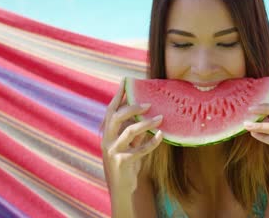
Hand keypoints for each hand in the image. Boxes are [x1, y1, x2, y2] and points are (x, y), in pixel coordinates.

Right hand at [100, 78, 163, 192]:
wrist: (122, 188)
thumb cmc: (127, 162)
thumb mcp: (129, 143)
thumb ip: (133, 130)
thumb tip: (145, 113)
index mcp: (108, 132)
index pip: (111, 109)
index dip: (118, 95)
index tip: (126, 80)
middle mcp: (107, 139)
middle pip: (116, 116)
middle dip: (132, 107)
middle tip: (149, 104)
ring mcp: (113, 151)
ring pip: (129, 131)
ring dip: (147, 123)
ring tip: (161, 118)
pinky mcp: (122, 161)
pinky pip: (139, 149)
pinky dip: (152, 142)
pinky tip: (161, 136)